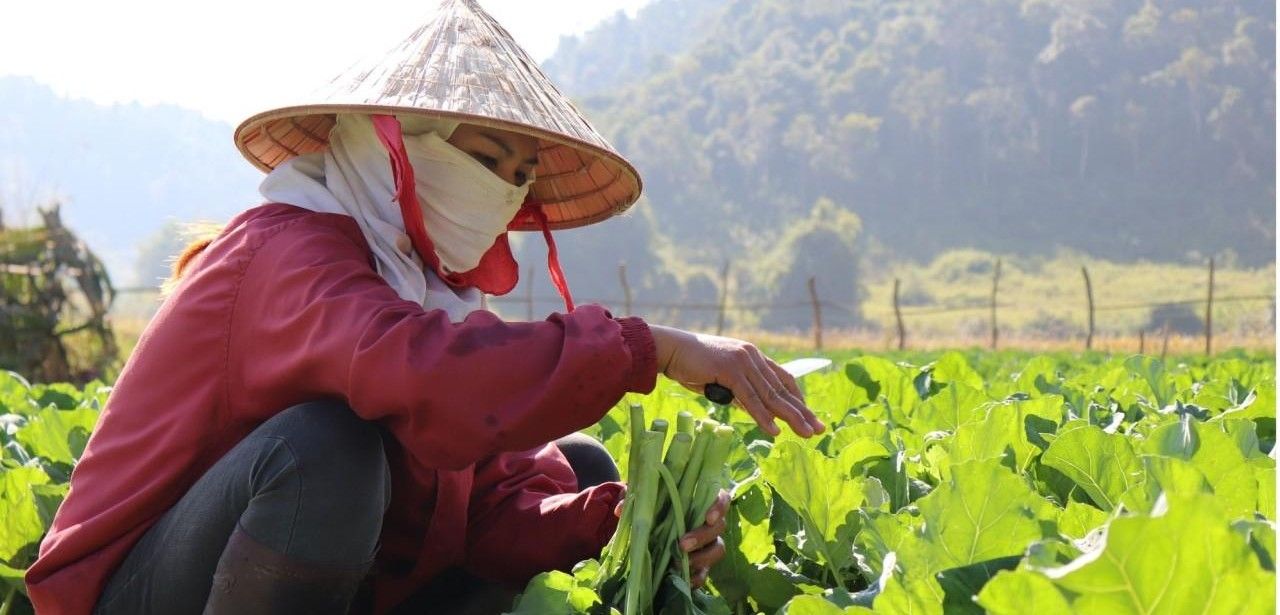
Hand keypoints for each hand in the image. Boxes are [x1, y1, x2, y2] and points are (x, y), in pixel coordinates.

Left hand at [609, 489, 729, 587]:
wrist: (654, 526)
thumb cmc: (656, 505)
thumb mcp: (646, 498)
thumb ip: (636, 499)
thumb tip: (619, 510)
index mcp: (702, 500)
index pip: (721, 499)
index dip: (719, 507)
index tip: (708, 517)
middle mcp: (710, 521)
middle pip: (718, 528)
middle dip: (702, 536)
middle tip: (682, 544)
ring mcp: (709, 543)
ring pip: (717, 549)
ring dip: (701, 558)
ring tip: (679, 562)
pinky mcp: (703, 563)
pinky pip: (706, 572)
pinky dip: (697, 577)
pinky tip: (684, 580)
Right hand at [649, 325, 825, 437]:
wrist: (671, 350)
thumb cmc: (693, 365)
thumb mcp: (723, 379)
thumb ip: (740, 391)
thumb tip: (754, 409)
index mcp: (753, 356)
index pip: (783, 379)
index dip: (798, 399)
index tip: (809, 416)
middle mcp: (752, 356)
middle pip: (782, 389)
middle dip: (801, 411)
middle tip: (818, 429)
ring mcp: (742, 362)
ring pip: (770, 395)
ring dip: (789, 417)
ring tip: (805, 433)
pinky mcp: (730, 370)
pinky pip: (750, 398)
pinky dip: (763, 416)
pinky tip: (774, 431)